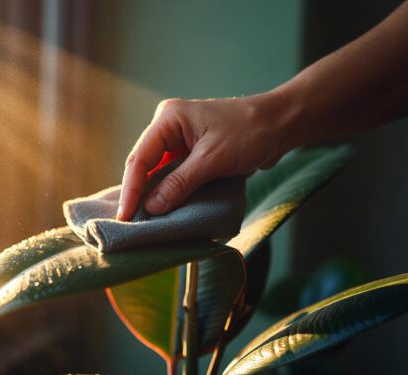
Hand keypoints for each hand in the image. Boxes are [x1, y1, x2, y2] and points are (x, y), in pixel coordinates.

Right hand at [116, 93, 290, 220]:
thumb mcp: (213, 160)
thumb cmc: (250, 133)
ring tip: (142, 220)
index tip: (126, 216)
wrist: (281, 124)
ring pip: (158, 172)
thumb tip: (152, 207)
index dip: (132, 189)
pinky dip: (170, 191)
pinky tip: (163, 208)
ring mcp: (180, 139)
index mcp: (168, 118)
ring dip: (154, 194)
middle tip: (129, 222)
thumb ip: (180, 183)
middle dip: (138, 193)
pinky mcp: (192, 152)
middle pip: (144, 164)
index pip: (140, 158)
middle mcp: (169, 126)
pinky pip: (173, 174)